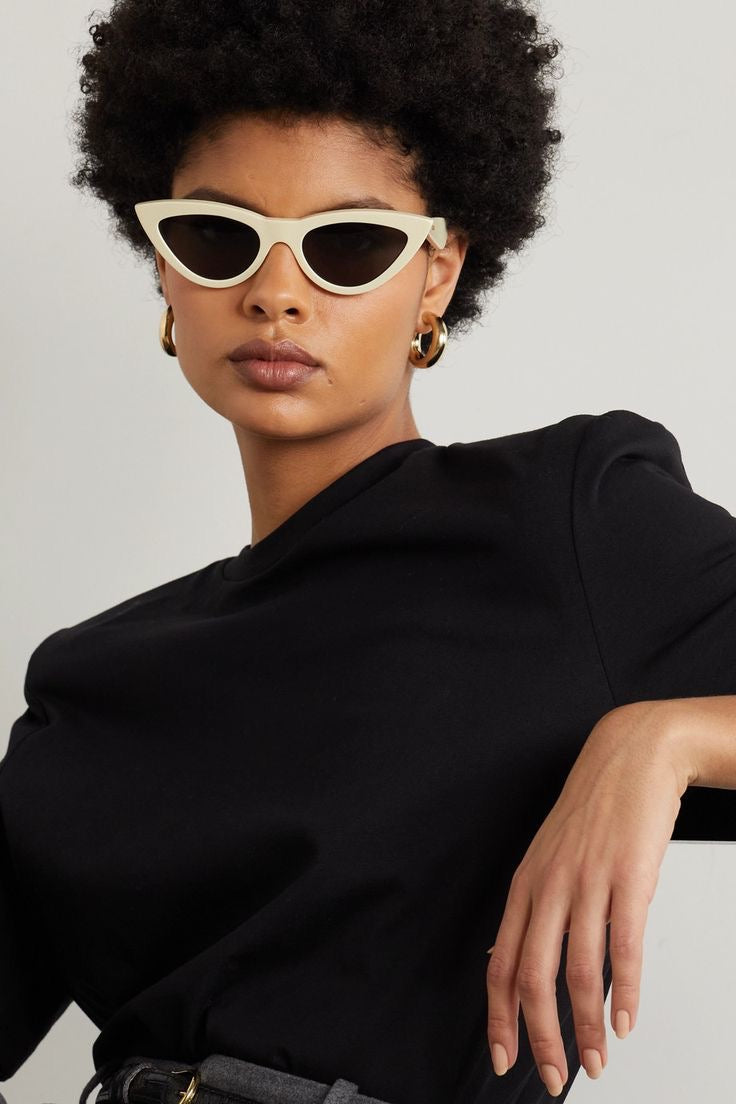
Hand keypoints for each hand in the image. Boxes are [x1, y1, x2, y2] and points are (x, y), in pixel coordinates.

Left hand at [485, 701, 689, 1095]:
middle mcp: (549, 885)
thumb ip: (535, 906)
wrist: (631, 756)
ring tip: (596, 1060)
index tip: (503, 1057)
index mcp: (525, 883)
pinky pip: (623, 947)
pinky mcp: (628, 877)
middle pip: (531, 976)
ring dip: (585, 1027)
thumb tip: (516, 959)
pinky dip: (624, 992)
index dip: (498, 1017)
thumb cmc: (594, 807)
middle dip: (539, 1037)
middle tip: (552, 1076)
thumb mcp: (549, 854)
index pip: (499, 963)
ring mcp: (587, 881)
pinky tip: (625, 1020)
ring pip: (577, 971)